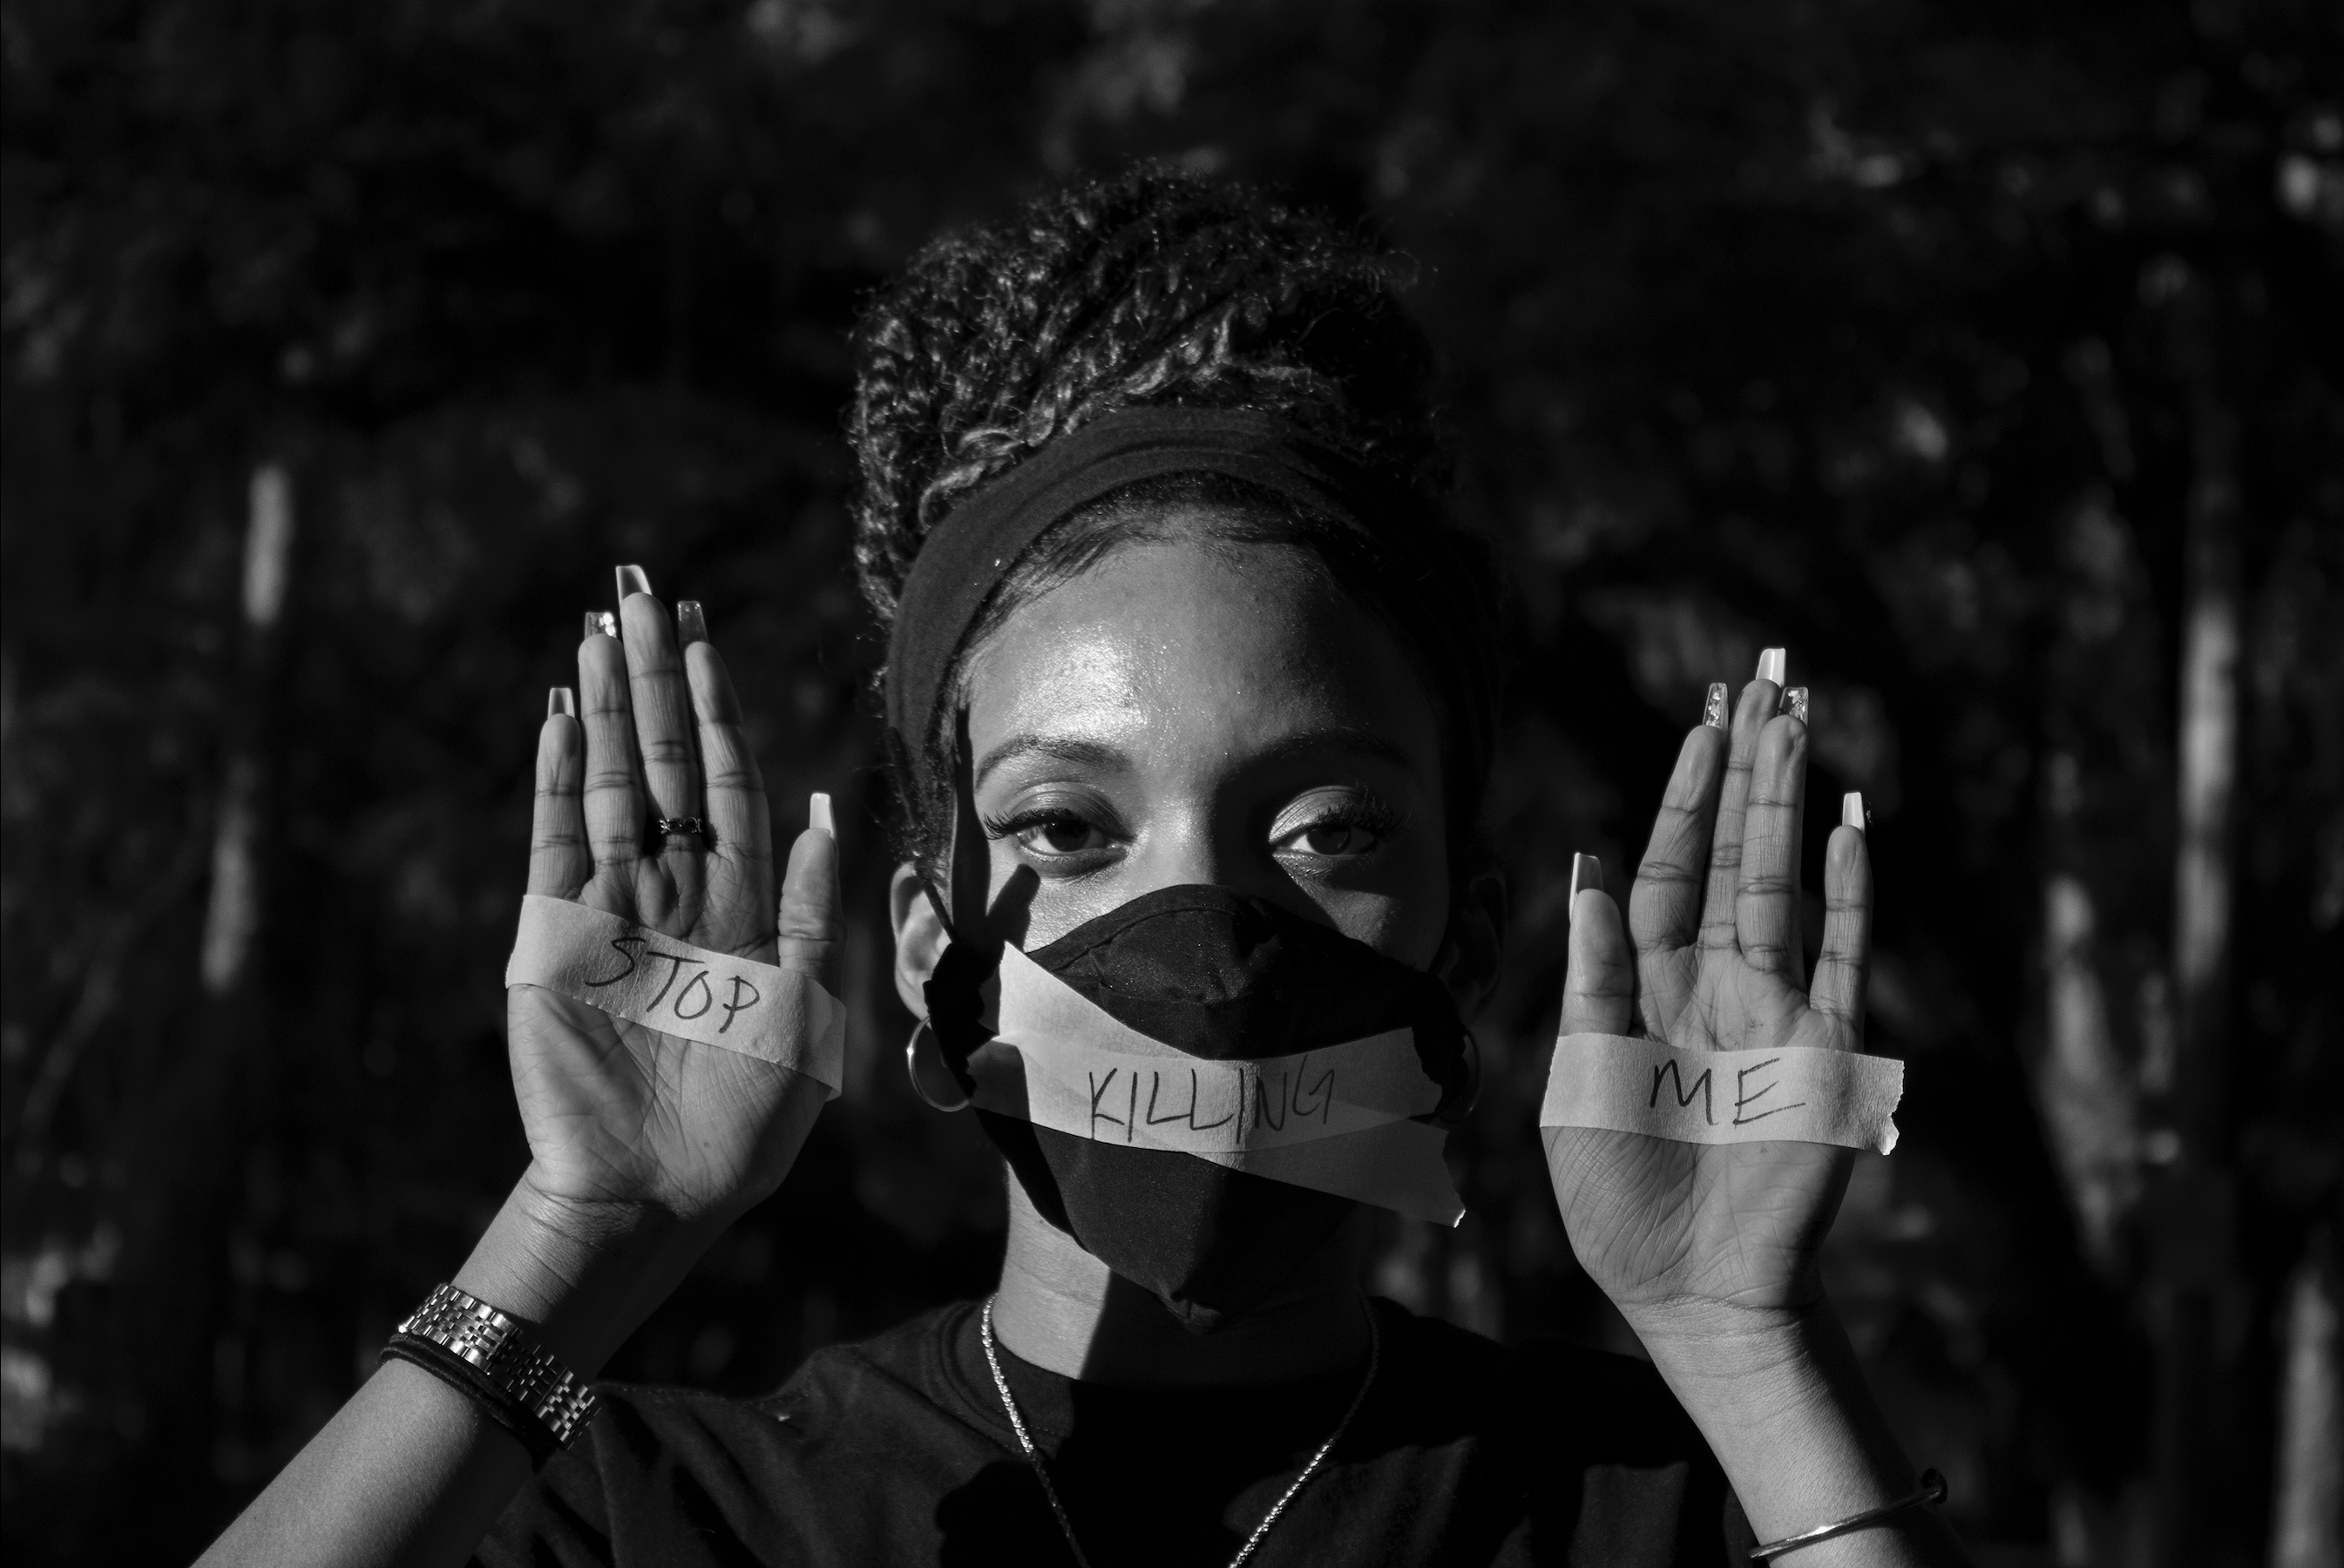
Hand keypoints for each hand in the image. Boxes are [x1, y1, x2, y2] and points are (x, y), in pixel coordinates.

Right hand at [509, 588, 836, 1224]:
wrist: (657, 1192)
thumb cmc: (744, 1120)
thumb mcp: (806, 1006)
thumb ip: (811, 904)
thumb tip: (830, 805)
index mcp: (739, 905)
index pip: (727, 782)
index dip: (717, 709)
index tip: (703, 636)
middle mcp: (672, 892)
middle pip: (662, 762)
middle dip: (654, 678)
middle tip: (639, 592)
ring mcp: (609, 910)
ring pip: (607, 784)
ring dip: (603, 708)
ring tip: (597, 630)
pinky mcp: (552, 939)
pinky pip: (552, 841)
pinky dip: (554, 778)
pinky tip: (558, 715)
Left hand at [1543, 667, 1870, 1323]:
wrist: (1686, 1288)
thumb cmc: (1616, 1197)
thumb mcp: (1579, 1082)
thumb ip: (1591, 982)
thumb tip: (1586, 874)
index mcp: (1648, 987)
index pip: (1669, 871)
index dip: (1685, 800)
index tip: (1705, 723)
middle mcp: (1715, 984)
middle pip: (1733, 857)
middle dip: (1745, 775)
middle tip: (1764, 687)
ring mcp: (1776, 1012)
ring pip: (1785, 886)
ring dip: (1789, 809)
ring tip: (1799, 726)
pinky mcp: (1826, 1053)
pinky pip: (1843, 959)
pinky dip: (1849, 896)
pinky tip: (1853, 832)